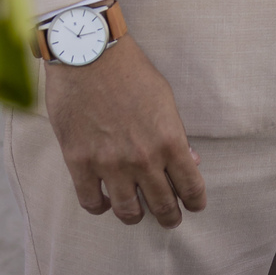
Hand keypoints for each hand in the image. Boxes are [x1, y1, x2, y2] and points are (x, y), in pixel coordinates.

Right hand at [44, 34, 206, 227]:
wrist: (88, 54)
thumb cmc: (130, 70)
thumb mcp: (164, 97)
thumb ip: (175, 132)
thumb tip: (189, 160)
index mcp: (169, 140)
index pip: (190, 186)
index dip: (196, 201)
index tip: (195, 206)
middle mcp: (143, 159)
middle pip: (163, 205)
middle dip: (170, 217)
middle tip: (171, 220)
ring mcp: (109, 164)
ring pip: (128, 212)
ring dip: (136, 216)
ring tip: (138, 214)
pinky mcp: (79, 163)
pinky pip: (92, 202)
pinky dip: (101, 206)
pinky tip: (106, 201)